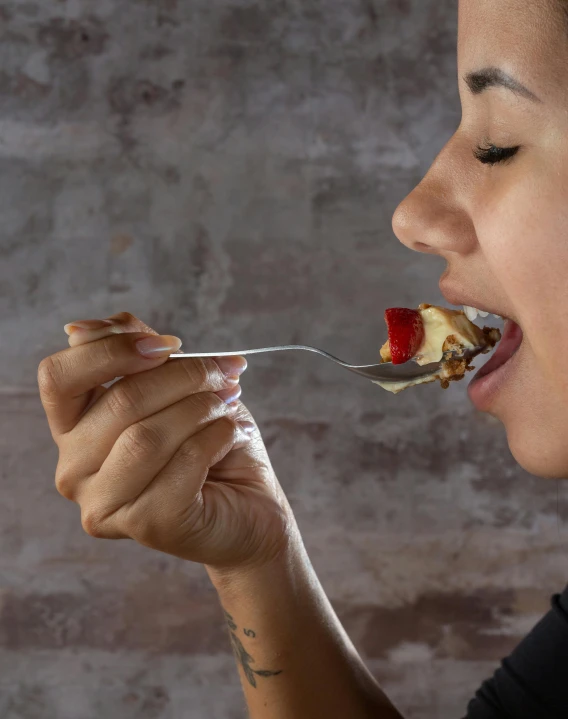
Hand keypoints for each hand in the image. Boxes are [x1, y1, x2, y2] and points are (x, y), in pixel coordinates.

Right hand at [38, 313, 293, 570]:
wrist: (250, 508)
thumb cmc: (208, 444)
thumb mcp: (173, 385)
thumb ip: (134, 352)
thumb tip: (81, 328)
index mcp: (73, 430)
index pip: (58, 377)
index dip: (112, 349)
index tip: (166, 345)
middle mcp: (74, 471)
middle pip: (120, 400)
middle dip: (185, 375)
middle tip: (224, 373)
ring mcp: (105, 505)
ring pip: (148, 435)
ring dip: (202, 407)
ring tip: (229, 404)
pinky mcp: (148, 524)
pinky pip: (184, 461)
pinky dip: (218, 435)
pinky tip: (230, 435)